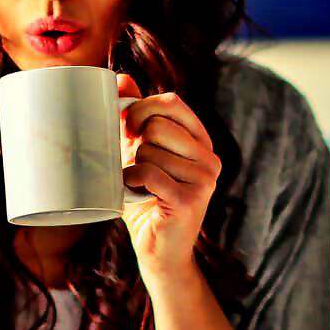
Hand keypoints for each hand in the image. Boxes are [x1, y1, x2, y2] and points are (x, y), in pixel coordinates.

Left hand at [116, 72, 220, 281]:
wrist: (159, 252)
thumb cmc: (146, 201)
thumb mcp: (139, 154)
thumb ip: (134, 118)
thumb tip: (120, 78)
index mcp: (201, 142)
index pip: (172, 102)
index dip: (142, 108)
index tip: (128, 128)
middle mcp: (209, 158)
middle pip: (159, 124)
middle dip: (135, 142)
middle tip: (133, 163)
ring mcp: (205, 179)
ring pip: (151, 150)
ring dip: (133, 167)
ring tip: (139, 186)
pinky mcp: (191, 199)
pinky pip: (149, 173)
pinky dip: (131, 181)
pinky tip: (134, 193)